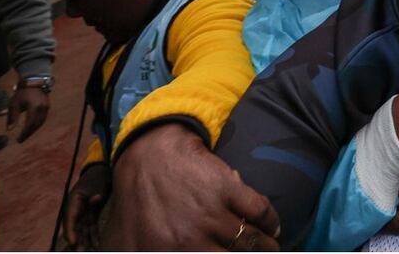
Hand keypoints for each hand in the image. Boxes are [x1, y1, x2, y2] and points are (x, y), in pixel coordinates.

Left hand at [7, 86, 48, 141]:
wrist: (34, 82)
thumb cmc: (22, 93)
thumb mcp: (14, 104)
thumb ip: (13, 117)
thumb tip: (9, 130)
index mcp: (34, 107)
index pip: (29, 124)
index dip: (24, 133)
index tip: (18, 140)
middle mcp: (42, 109)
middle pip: (36, 125)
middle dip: (28, 133)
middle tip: (21, 139)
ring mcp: (46, 108)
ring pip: (40, 123)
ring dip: (33, 130)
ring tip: (26, 135)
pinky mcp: (48, 107)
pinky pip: (43, 119)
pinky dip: (37, 125)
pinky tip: (31, 127)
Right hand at [64, 164, 111, 250]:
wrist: (105, 171)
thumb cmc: (99, 176)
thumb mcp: (98, 182)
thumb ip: (96, 193)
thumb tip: (95, 200)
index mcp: (74, 200)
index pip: (71, 218)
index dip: (70, 230)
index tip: (72, 241)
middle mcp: (77, 207)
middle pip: (75, 225)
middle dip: (76, 238)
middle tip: (78, 250)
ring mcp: (85, 211)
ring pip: (83, 228)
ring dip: (84, 239)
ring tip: (86, 250)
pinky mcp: (92, 213)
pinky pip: (91, 226)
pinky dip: (93, 235)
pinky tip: (96, 244)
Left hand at [100, 124, 279, 250]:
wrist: (150, 154)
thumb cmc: (136, 202)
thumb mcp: (125, 242)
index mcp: (165, 253)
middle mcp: (189, 240)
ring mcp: (211, 214)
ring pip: (251, 241)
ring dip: (266, 246)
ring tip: (272, 248)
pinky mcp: (228, 188)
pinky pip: (260, 211)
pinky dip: (271, 221)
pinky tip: (273, 227)